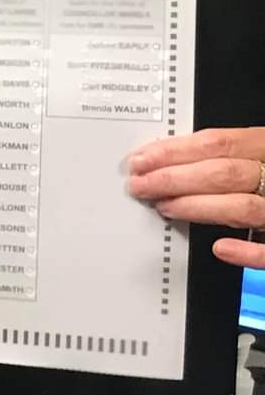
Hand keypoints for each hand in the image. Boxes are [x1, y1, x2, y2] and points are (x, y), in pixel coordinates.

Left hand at [129, 127, 264, 269]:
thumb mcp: (261, 155)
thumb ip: (235, 156)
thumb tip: (177, 160)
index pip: (220, 143)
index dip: (176, 151)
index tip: (143, 160)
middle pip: (225, 173)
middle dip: (175, 179)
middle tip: (142, 185)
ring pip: (244, 207)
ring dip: (199, 208)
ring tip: (165, 208)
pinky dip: (248, 251)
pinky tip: (221, 249)